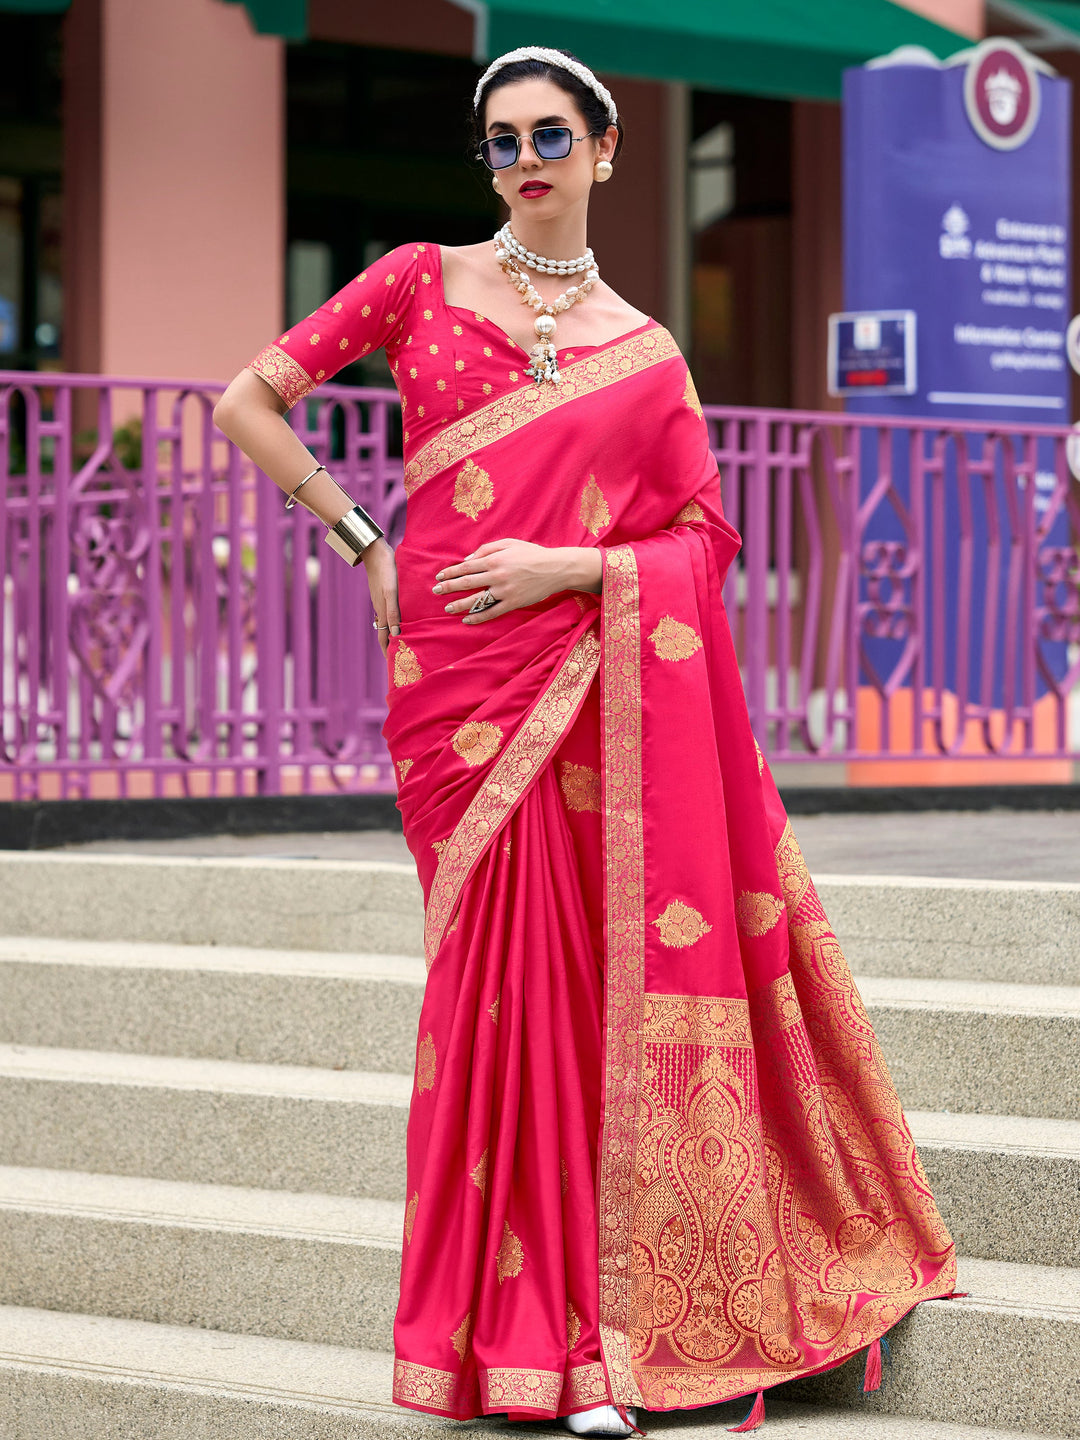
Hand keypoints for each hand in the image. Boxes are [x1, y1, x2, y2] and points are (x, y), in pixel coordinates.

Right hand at [363, 539, 399, 654]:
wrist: (375, 551)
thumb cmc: (386, 571)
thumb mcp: (391, 591)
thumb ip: (393, 612)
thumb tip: (396, 634)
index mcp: (383, 611)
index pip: (384, 638)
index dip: (388, 651)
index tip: (393, 665)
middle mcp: (381, 608)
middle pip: (385, 633)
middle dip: (390, 646)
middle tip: (398, 658)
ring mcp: (381, 600)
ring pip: (387, 622)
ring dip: (392, 634)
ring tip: (401, 643)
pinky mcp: (384, 592)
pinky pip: (389, 612)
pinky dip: (394, 621)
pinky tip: (400, 619)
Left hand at [433, 539, 600, 623]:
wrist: (556, 568)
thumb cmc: (532, 553)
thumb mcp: (509, 543)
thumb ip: (486, 549)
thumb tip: (467, 560)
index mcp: (495, 559)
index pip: (466, 567)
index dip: (451, 572)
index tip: (439, 576)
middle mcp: (497, 575)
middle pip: (467, 583)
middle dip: (449, 587)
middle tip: (436, 591)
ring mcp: (505, 591)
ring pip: (477, 600)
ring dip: (459, 604)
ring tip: (447, 608)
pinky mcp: (513, 603)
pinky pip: (492, 612)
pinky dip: (478, 617)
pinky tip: (467, 620)